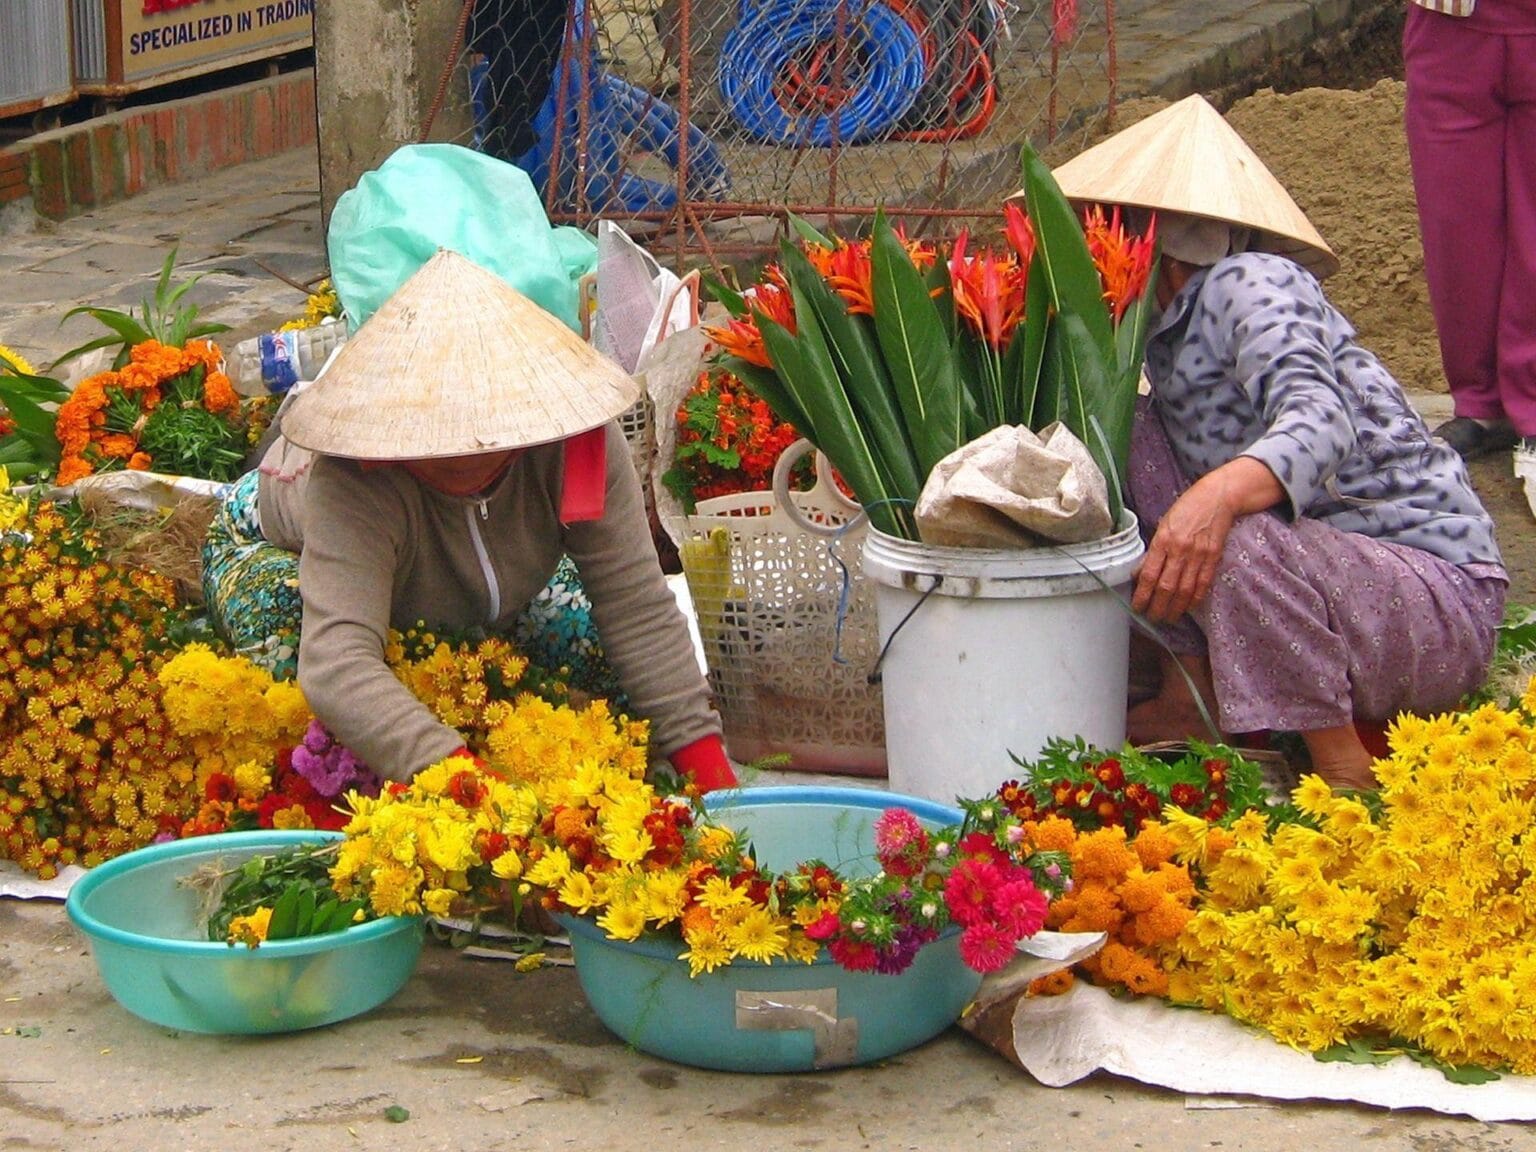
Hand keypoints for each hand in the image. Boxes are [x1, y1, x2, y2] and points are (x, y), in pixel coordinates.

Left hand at [1132, 481, 1234, 623]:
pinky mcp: (1214, 557)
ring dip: (1175, 608)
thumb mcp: (1163, 525)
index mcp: (1163, 540)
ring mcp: (1198, 554)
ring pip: (1184, 589)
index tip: (1137, 606)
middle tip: (1152, 618)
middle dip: (1157, 607)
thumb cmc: (1186, 509)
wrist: (1217, 497)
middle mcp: (1179, 550)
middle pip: (1166, 587)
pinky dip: (1195, 598)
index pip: (1148, 574)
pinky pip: (1203, 583)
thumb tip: (1139, 574)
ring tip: (1168, 618)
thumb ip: (1153, 550)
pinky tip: (1188, 608)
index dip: (1142, 595)